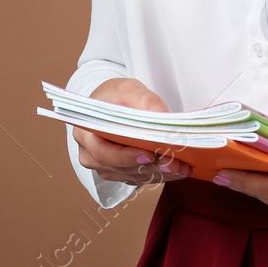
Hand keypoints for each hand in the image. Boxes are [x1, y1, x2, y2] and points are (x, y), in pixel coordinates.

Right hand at [71, 78, 193, 185]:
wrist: (111, 104)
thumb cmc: (115, 96)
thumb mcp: (129, 89)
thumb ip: (146, 101)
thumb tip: (165, 120)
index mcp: (86, 133)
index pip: (103, 153)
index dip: (126, 157)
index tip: (149, 155)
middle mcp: (90, 155)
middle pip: (121, 168)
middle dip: (150, 167)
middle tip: (175, 163)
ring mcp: (104, 167)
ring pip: (133, 176)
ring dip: (159, 173)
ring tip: (182, 167)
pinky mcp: (119, 172)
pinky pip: (139, 177)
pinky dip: (159, 174)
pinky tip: (177, 169)